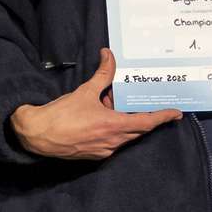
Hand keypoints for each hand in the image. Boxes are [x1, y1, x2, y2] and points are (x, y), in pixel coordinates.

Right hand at [12, 48, 178, 161]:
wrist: (36, 135)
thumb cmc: (60, 115)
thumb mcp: (85, 91)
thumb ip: (102, 74)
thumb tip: (108, 55)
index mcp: (114, 126)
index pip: (147, 123)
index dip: (163, 117)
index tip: (175, 114)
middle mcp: (112, 142)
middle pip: (137, 129)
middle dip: (137, 115)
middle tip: (132, 101)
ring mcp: (103, 151)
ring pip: (123, 136)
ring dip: (122, 122)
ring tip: (107, 106)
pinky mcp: (94, 155)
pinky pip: (111, 142)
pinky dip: (111, 130)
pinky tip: (98, 118)